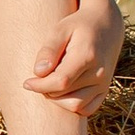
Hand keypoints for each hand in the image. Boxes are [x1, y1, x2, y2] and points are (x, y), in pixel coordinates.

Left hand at [29, 0, 122, 121]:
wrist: (106, 26)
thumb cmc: (77, 26)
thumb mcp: (60, 30)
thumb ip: (49, 50)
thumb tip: (38, 72)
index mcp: (87, 56)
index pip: (60, 82)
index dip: (40, 86)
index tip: (27, 82)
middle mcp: (99, 73)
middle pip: (65, 95)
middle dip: (47, 89)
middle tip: (41, 77)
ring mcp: (104, 83)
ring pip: (75, 106)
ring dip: (58, 99)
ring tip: (52, 83)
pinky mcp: (105, 90)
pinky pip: (87, 109)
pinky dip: (72, 105)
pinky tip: (64, 92)